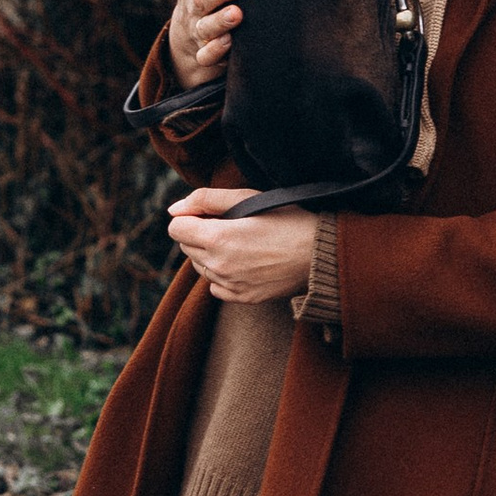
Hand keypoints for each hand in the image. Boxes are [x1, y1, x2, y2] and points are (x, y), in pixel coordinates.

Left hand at [167, 187, 321, 303]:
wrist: (321, 254)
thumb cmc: (288, 219)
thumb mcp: (248, 197)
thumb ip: (206, 199)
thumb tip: (174, 209)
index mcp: (217, 238)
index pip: (176, 228)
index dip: (189, 217)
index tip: (209, 214)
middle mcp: (218, 266)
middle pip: (186, 247)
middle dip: (199, 234)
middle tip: (230, 226)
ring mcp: (229, 285)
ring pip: (200, 267)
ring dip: (210, 254)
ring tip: (241, 244)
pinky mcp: (242, 298)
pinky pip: (215, 287)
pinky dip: (222, 275)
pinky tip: (244, 263)